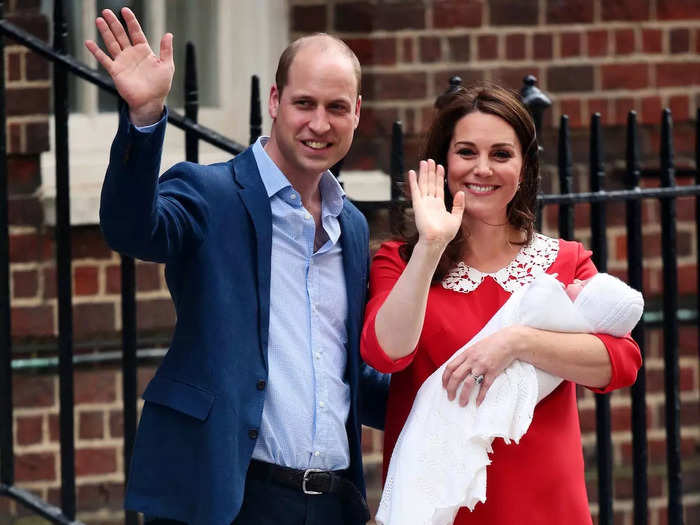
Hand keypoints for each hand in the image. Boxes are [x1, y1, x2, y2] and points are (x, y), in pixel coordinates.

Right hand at [84, 8, 173, 125]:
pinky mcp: (116, 71)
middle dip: (114, 23)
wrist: (150, 102)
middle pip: (121, 34)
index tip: (125, 10)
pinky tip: (89, 43)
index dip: (131, 21)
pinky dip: (96, 51)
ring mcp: (122, 62)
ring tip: (99, 20)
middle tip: (107, 11)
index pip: (136, 32)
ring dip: (105, 32)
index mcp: (144, 51)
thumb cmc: (160, 86)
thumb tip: (168, 34)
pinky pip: (104, 59)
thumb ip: (166, 50)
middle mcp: (131, 54)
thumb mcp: (166, 66)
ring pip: (112, 43)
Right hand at [408, 159, 464, 247]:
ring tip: (424, 162)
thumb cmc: (446, 233)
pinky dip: (413, 181)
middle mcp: (430, 202)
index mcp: (438, 205)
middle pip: (430, 183)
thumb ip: (458, 205)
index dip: (439, 177)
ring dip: (423, 172)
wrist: (437, 240)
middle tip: (430, 160)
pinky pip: (415, 190)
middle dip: (431, 171)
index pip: (438, 187)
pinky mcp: (418, 204)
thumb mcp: (456, 217)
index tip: (440, 166)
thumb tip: (460, 193)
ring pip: (423, 184)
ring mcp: (423, 203)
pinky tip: (412, 172)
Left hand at [442, 326, 519, 405]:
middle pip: (456, 376)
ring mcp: (482, 366)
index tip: (444, 386)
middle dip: (451, 389)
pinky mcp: (492, 371)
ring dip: (463, 395)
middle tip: (450, 397)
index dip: (445, 378)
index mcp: (466, 354)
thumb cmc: (492, 343)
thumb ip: (467, 356)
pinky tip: (477, 403)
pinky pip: (484, 386)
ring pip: (468, 383)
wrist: (508, 341)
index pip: (450, 367)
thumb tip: (458, 367)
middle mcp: (472, 360)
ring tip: (462, 403)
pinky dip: (480, 396)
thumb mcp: (475, 347)